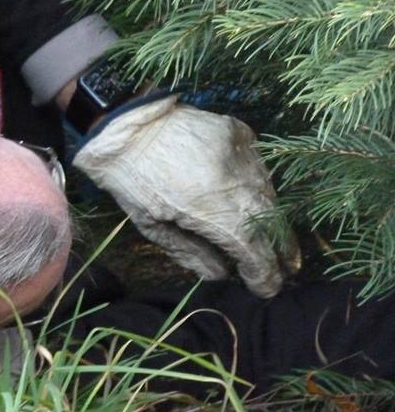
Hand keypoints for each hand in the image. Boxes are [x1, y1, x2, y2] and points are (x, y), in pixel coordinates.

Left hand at [72, 94, 294, 297]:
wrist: (123, 124)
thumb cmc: (129, 178)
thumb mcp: (151, 224)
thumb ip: (190, 252)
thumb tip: (221, 274)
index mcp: (210, 207)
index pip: (251, 246)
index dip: (263, 270)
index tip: (268, 287)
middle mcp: (234, 178)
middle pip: (269, 220)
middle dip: (281, 248)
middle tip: (288, 267)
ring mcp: (240, 151)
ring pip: (268, 192)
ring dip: (274, 217)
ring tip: (275, 239)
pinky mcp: (238, 130)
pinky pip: (259, 164)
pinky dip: (259, 184)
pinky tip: (253, 197)